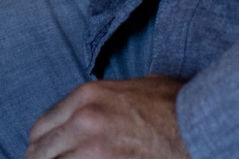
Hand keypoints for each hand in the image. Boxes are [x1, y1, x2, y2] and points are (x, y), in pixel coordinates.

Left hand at [27, 76, 188, 158]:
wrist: (199, 125)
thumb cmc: (174, 105)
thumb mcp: (133, 86)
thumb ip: (107, 99)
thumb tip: (100, 109)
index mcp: (85, 97)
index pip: (41, 128)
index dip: (40, 147)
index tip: (44, 157)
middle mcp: (83, 121)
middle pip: (40, 153)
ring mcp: (94, 150)